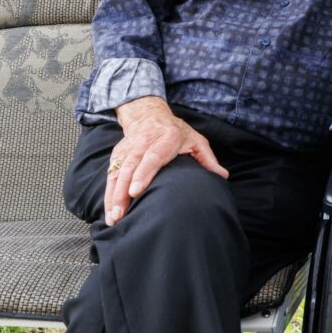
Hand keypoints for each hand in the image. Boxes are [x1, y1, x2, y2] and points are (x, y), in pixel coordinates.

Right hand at [104, 96, 228, 225]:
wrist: (150, 115)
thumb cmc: (177, 132)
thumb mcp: (196, 141)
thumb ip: (208, 159)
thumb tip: (223, 176)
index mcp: (166, 138)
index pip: (152, 157)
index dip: (143, 174)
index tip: (136, 191)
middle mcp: (144, 143)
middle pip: (130, 167)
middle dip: (123, 191)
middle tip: (121, 213)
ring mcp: (128, 148)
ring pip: (118, 172)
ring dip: (113, 196)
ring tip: (114, 218)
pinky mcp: (117, 154)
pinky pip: (111, 175)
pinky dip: (109, 193)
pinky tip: (110, 212)